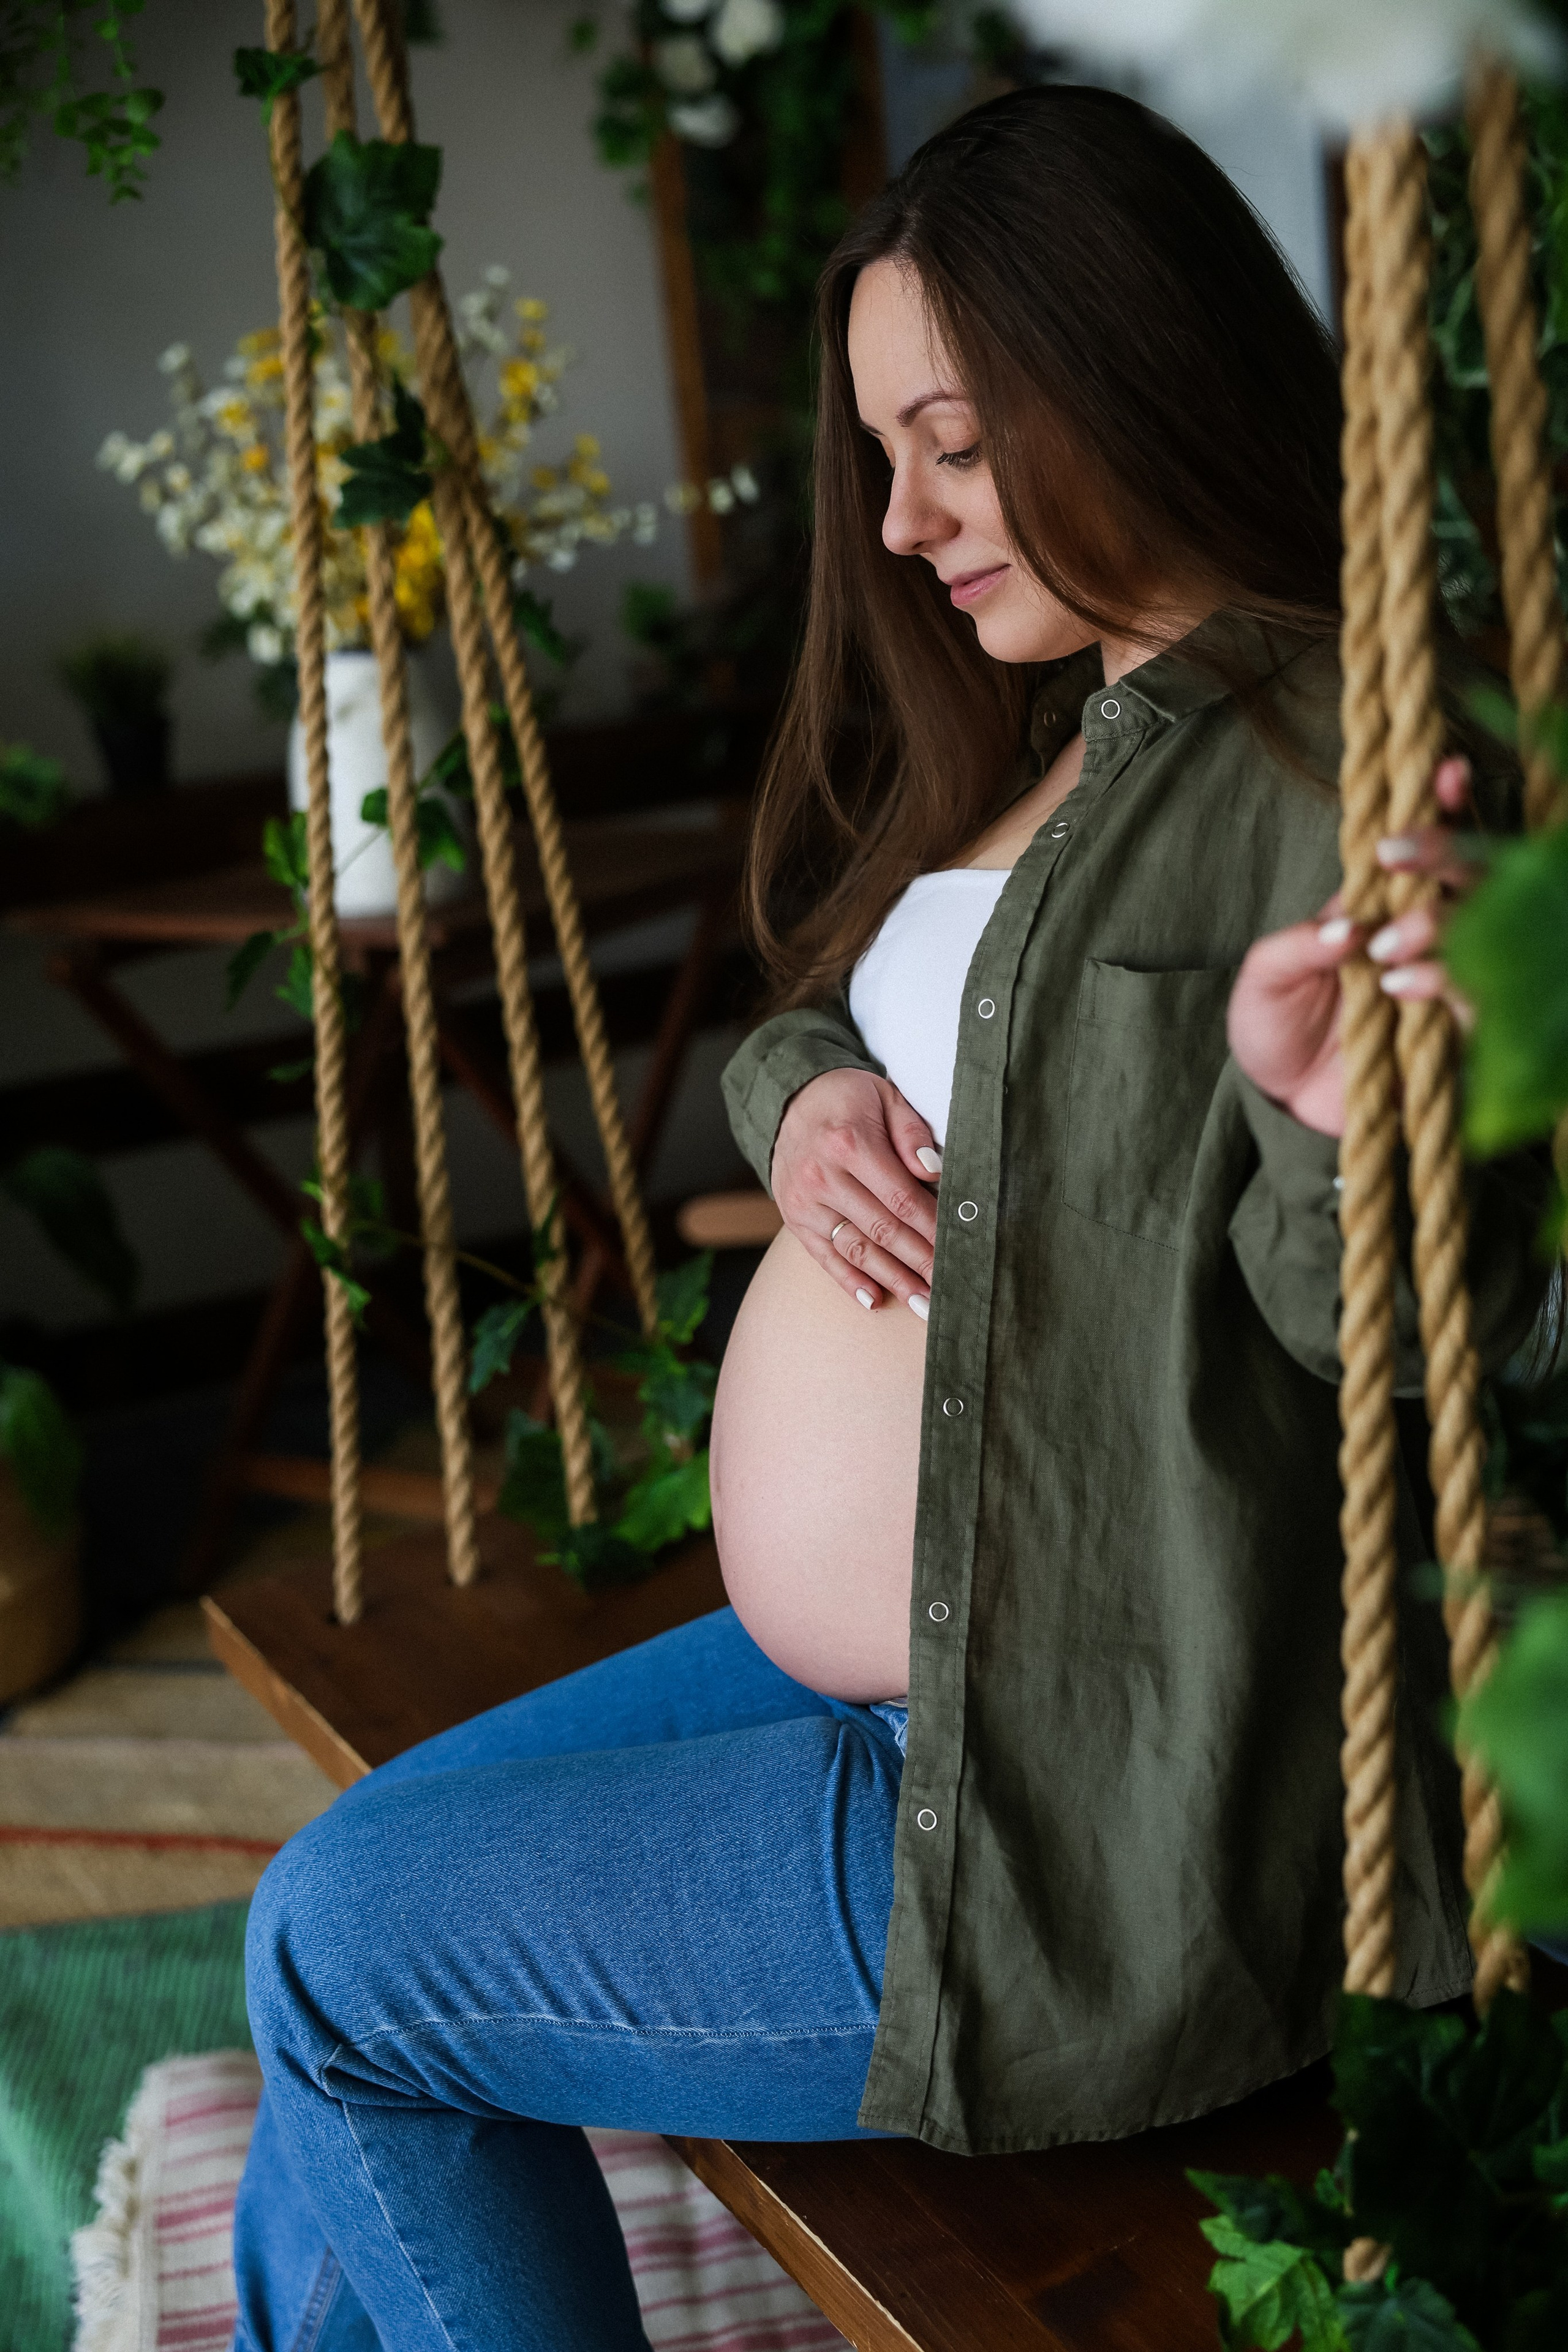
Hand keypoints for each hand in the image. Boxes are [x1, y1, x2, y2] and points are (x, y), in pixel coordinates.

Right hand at [770, 1066, 940, 1315]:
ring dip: (892, 1280)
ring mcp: (805, 1202)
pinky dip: (849, 1281)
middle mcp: (823, 1177)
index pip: (902, 1198)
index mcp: (850, 1144)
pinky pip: (824, 1257)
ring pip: (856, 1249)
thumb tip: (933, 1171)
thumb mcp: (885, 1097)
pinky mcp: (795, 1219)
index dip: (933, 1228)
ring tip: (923, 1303)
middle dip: (921, 1262)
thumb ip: (911, 1132)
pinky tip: (874, 1300)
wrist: (789, 1099)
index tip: (960, 1248)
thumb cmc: (848, 1099)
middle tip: (951, 1287)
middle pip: (883, 1230)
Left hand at [1227, 755, 1480, 1138]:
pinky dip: (1444, 982)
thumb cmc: (1272, 1028)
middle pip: (1471, 875)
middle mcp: (1425, 934)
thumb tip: (1346, 924)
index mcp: (1380, 904)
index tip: (1445, 771)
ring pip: (1488, 931)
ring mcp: (1448, 980)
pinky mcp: (1457, 1033)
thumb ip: (1296, 945)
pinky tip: (1401, 984)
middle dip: (1445, 854)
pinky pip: (1481, 999)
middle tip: (1401, 858)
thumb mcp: (1262, 979)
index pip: (1422, 847)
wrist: (1280, 1106)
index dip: (1440, 804)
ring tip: (1385, 947)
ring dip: (1441, 923)